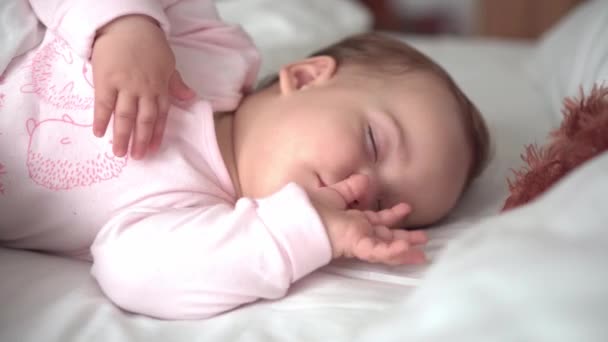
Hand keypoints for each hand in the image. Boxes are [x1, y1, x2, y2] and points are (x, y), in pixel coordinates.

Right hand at [91, 15, 194, 159]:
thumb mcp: (168, 63)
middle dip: (141, 141)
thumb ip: (176, 83)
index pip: (160, 115)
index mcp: (160, 87)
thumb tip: (190, 98)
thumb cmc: (149, 44)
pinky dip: (101, 119)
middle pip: (143, 120)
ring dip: (122, 136)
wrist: (127, 24)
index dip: (156, 134)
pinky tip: (99, 133)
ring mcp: (125, 86)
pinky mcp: (106, 80)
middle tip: (137, 158)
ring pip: (125, 116)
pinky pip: (103, 104)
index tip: (152, 150)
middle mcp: (145, 90)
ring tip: (119, 153)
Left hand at [310, 174, 427, 264]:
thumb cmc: (310, 207)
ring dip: (405, 249)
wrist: (297, 218)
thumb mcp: (334, 193)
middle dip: (406, 238)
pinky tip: (405, 248)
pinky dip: (392, 251)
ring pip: (386, 248)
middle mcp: (358, 232)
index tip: (407, 208)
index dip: (392, 216)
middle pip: (387, 237)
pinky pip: (377, 251)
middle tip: (424, 238)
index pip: (377, 220)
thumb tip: (366, 180)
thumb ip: (350, 188)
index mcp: (353, 221)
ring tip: (422, 253)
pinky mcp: (355, 246)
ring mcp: (358, 241)